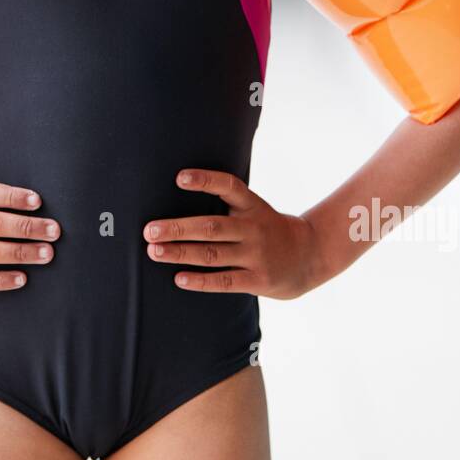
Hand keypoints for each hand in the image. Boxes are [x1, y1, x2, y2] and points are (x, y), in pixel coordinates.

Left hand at [142, 168, 324, 299]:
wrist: (310, 256)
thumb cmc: (268, 230)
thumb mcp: (254, 209)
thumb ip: (226, 206)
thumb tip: (177, 202)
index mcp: (252, 205)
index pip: (229, 186)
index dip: (205, 181)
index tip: (179, 178)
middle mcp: (254, 228)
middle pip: (211, 226)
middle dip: (177, 228)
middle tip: (149, 230)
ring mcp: (256, 255)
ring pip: (212, 254)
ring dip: (180, 253)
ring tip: (154, 251)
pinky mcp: (258, 279)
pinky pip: (224, 281)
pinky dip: (200, 280)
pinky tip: (179, 278)